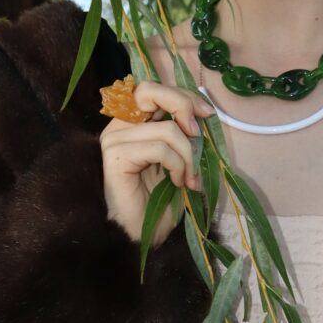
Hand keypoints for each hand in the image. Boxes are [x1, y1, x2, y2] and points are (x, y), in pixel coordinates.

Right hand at [100, 79, 215, 247]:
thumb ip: (183, 133)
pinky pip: (160, 148)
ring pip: (166, 128)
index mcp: (132, 122)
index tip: (207, 114)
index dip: (183, 95)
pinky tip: (178, 183)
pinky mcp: (116, 156)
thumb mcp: (179, 158)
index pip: (153, 88)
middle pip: (150, 90)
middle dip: (182, 106)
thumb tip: (203, 113)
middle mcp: (119, 125)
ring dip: (189, 156)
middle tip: (197, 133)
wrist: (141, 234)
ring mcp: (115, 139)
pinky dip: (178, 166)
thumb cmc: (159, 200)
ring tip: (190, 179)